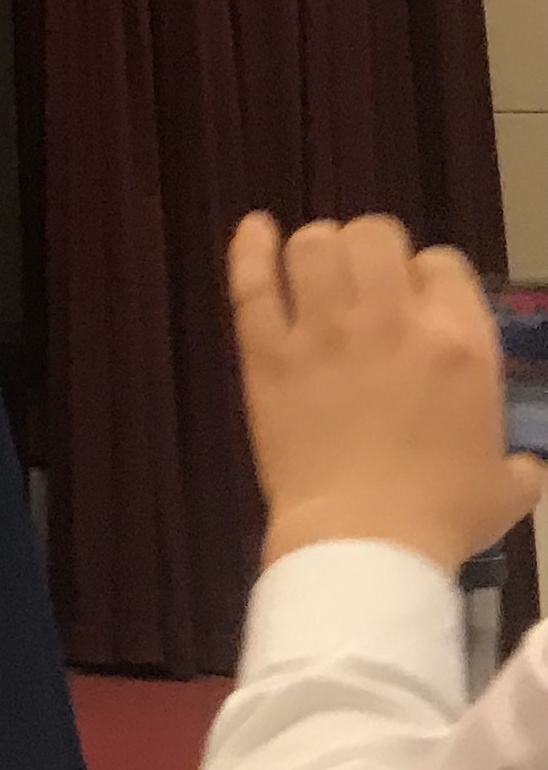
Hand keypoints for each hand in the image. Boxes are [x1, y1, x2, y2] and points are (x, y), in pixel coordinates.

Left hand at [230, 211, 542, 573]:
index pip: (442, 264)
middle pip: (375, 236)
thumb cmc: (442, 516)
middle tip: (363, 278)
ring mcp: (323, 332)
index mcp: (461, 342)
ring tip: (315, 268)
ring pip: (314, 246)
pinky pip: (253, 282)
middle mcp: (393, 321)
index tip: (416, 301)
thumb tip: (521, 467)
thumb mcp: (508, 488)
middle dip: (370, 247)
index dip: (427, 276)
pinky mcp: (266, 353)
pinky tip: (254, 229)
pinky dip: (250, 248)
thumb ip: (518, 464)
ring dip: (316, 248)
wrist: (364, 539)